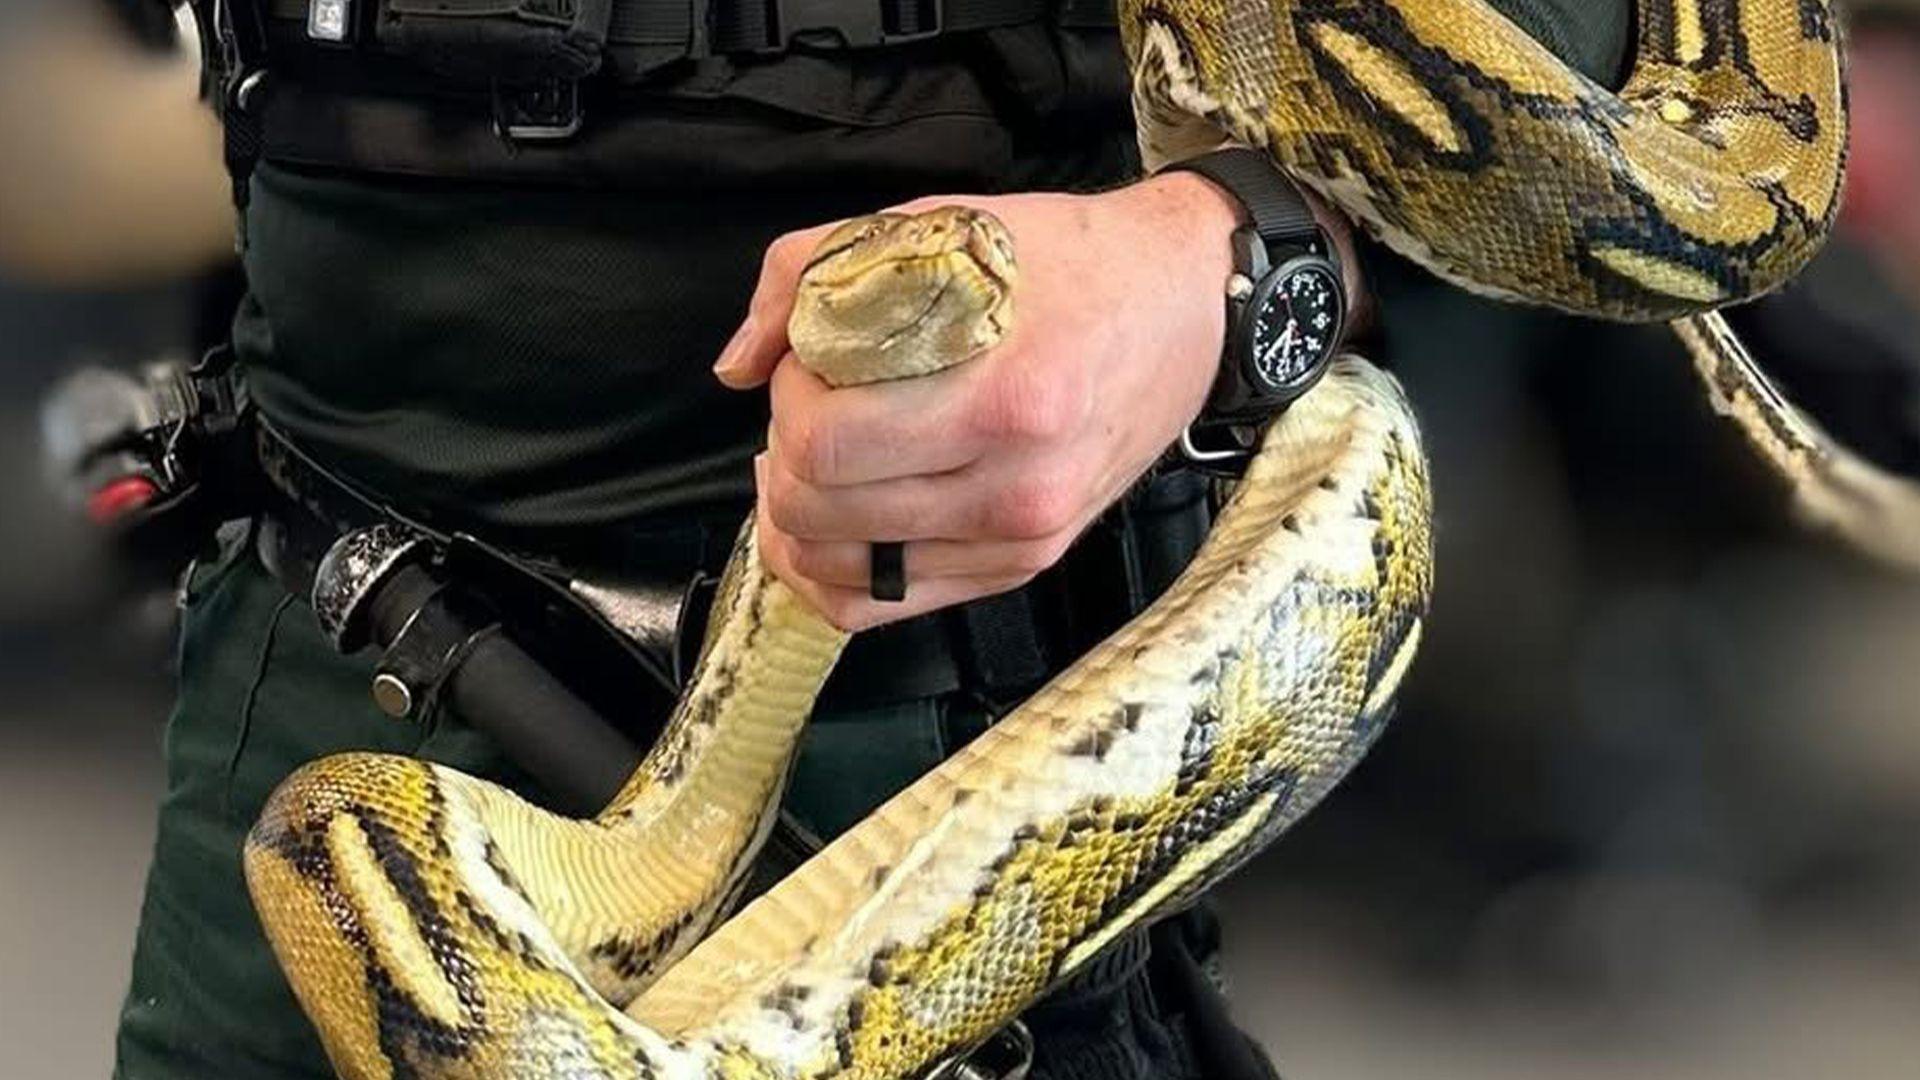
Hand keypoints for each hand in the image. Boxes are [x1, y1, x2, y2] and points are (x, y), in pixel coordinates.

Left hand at [715, 173, 1360, 630]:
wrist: (1186, 305)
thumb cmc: (1061, 260)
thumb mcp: (932, 224)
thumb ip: (807, 277)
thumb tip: (737, 367)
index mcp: (1001, 396)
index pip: (824, 445)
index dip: (787, 403)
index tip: (810, 365)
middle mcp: (1017, 485)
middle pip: (821, 513)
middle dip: (786, 456)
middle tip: (811, 409)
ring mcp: (1023, 537)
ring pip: (841, 572)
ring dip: (800, 517)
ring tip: (818, 461)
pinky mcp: (1024, 565)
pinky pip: (884, 606)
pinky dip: (831, 572)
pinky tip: (828, 524)